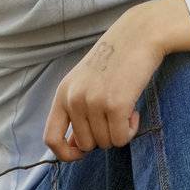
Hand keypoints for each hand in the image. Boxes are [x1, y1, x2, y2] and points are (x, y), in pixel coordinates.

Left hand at [43, 8, 164, 160]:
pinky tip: (135, 111)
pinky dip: (131, 130)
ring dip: (119, 132)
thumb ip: (77, 111)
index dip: (65, 153)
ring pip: (106, 143)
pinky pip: (121, 138)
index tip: (81, 154)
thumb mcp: (86, 82)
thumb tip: (77, 148)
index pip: (51, 138)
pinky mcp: (115, 105)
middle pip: (86, 145)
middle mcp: (74, 99)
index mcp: (63, 93)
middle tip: (115, 117)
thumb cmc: (115, 60)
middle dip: (103, 137)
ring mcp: (93, 102)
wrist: (139, 35)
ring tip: (126, 108)